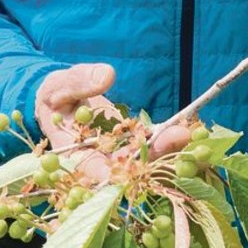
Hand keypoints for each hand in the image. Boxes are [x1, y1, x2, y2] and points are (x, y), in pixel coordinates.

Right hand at [34, 64, 189, 180]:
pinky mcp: (135, 145)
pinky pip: (154, 145)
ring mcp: (121, 156)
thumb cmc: (55, 95)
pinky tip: (191, 128)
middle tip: (180, 137)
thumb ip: (79, 82)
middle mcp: (101, 163)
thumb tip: (106, 74)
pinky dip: (171, 138)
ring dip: (171, 149)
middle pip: (129, 169)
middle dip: (156, 156)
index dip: (113, 172)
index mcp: (75, 155)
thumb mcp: (59, 85)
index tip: (133, 168)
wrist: (64, 101)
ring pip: (147, 160)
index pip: (93, 170)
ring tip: (192, 132)